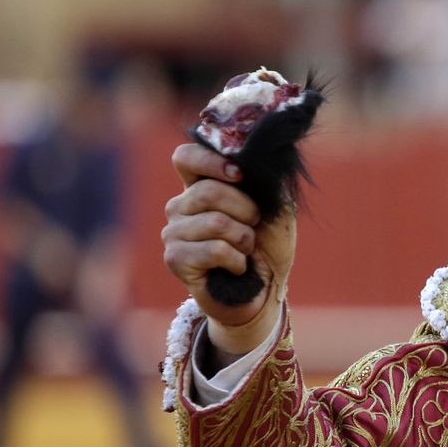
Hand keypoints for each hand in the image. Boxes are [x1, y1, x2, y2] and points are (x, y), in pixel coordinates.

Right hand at [161, 142, 295, 355]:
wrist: (266, 289)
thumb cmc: (268, 245)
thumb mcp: (273, 207)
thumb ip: (261, 181)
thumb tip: (254, 159)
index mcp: (200, 186)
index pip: (186, 157)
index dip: (210, 160)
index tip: (239, 174)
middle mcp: (180, 206)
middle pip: (207, 191)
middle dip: (245, 210)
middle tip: (254, 226)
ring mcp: (174, 232)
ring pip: (215, 223)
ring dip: (244, 239)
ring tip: (246, 249)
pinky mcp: (175, 258)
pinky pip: (215, 250)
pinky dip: (237, 260)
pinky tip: (238, 268)